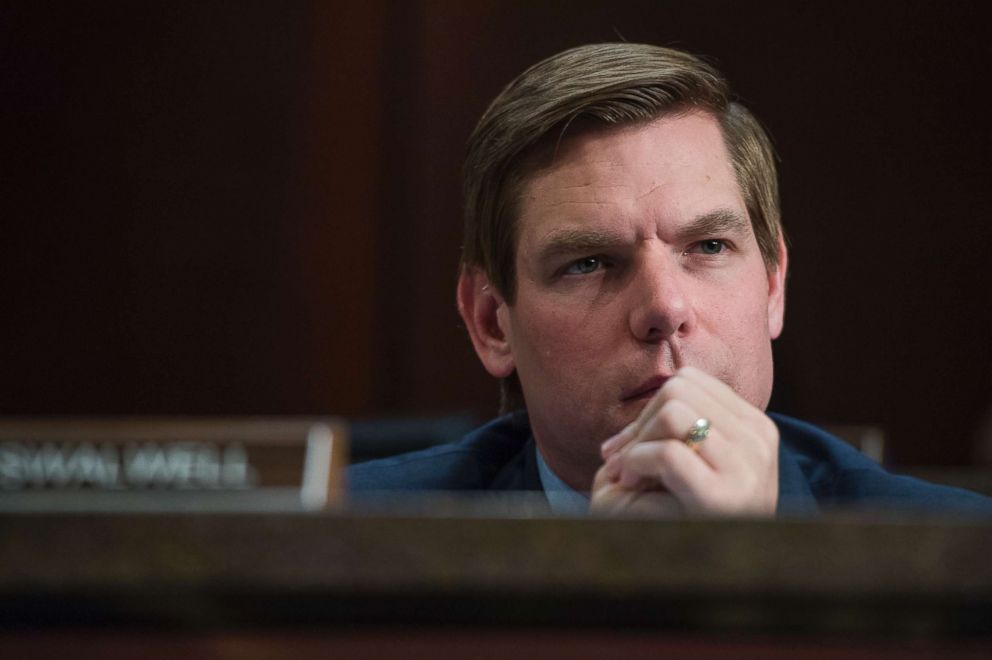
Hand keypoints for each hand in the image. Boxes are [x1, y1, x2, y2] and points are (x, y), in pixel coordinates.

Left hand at [590, 366, 778, 515]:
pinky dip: (636, 462)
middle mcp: (761, 442)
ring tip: (626, 474)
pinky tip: (630, 484)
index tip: (632, 445)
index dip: (650, 406)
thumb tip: (659, 376)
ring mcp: (749, 471)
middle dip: (640, 421)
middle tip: (620, 461)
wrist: (699, 584)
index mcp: (757, 430)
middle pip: (681, 388)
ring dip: (636, 441)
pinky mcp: (724, 500)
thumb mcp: (693, 462)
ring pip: (675, 411)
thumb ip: (682, 424)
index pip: (693, 380)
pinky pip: (668, 452)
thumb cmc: (683, 518)